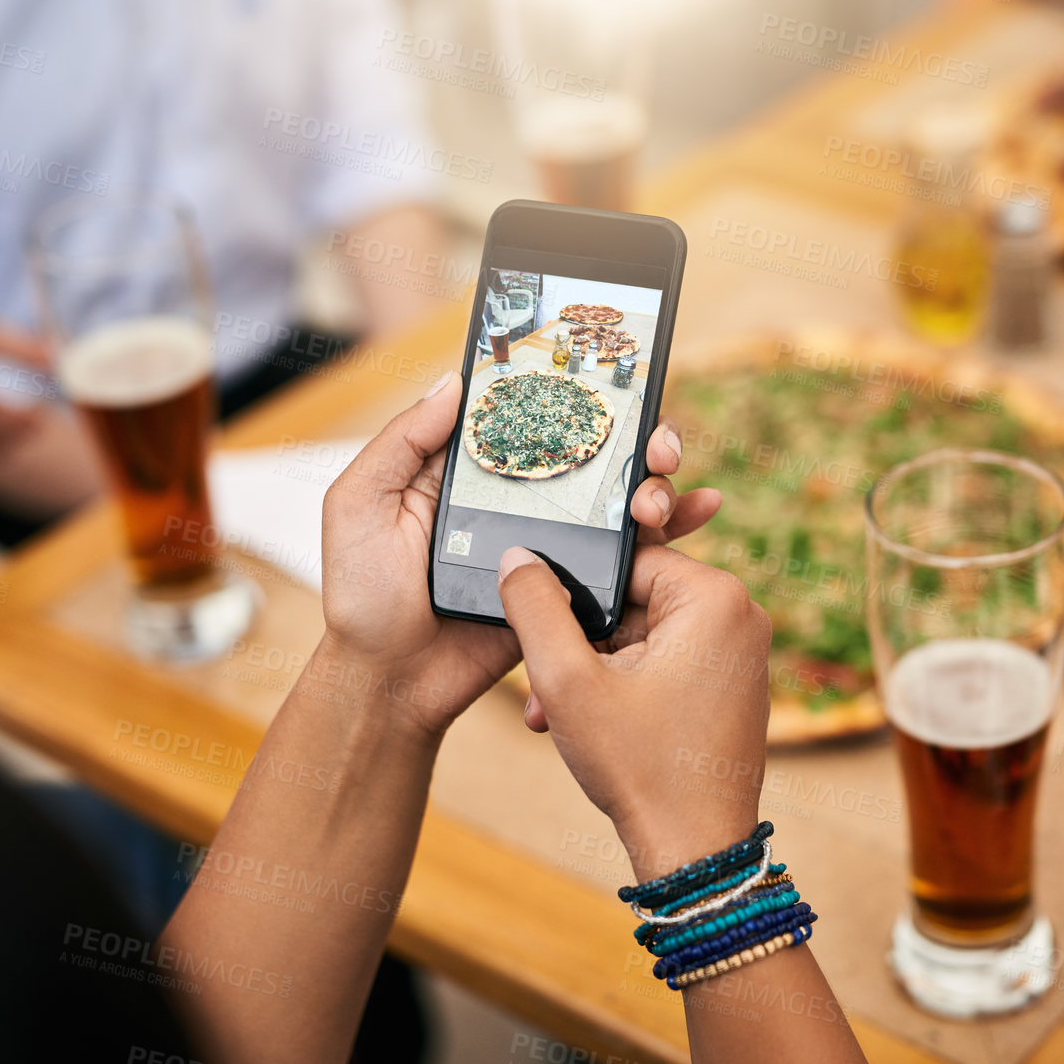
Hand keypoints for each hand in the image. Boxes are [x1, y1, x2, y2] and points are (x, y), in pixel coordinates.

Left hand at [318, 371, 720, 738]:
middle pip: (600, 450)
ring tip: (658, 500)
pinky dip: (673, 532)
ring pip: (623, 497)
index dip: (585, 393)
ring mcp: (555, 540)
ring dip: (659, 484)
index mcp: (479, 467)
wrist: (391, 682)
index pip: (542, 414)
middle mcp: (526, 495)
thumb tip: (457, 381)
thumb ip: (402, 442)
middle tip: (657, 450)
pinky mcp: (574, 587)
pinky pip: (630, 555)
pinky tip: (702, 513)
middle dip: (643, 437)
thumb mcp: (360, 504)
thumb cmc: (363, 594)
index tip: (619, 385)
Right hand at [498, 543, 771, 880]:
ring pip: (645, 636)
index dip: (576, 595)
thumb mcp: (568, 681)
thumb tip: (518, 557)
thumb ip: (535, 608)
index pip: (625, 561)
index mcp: (715, 596)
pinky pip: (668, 663)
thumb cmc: (641, 768)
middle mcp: (741, 614)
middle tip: (545, 690)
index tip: (546, 635)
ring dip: (596, 670)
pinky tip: (592, 726)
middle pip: (635, 601)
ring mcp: (742, 653)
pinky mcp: (733, 686)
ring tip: (556, 716)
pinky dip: (627, 686)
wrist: (694, 850)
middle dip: (582, 643)